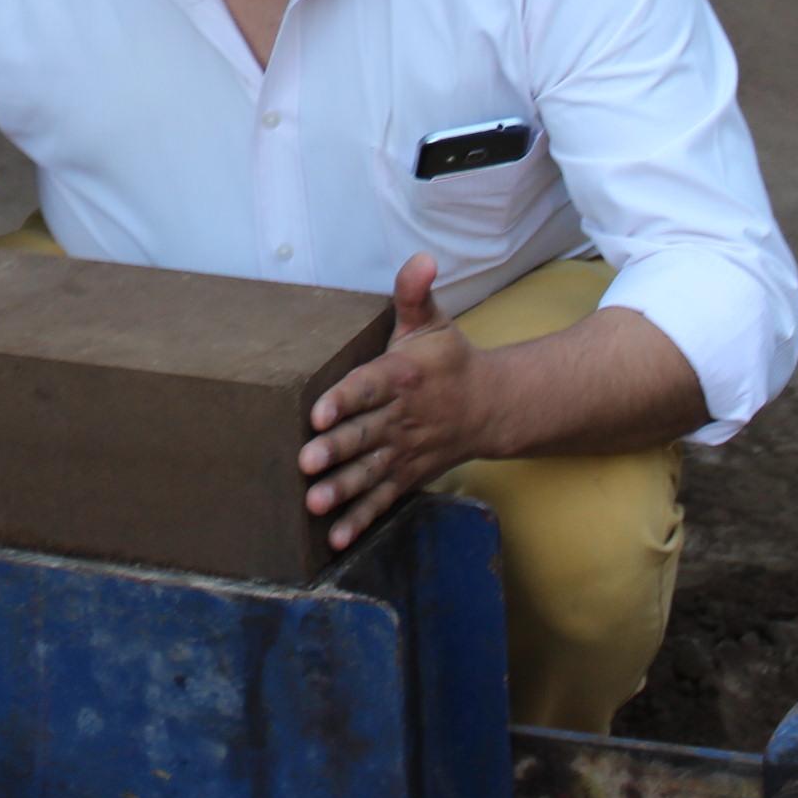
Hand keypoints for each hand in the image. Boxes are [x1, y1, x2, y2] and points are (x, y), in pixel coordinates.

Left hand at [299, 254, 486, 552]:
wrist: (492, 406)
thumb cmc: (448, 360)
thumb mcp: (432, 322)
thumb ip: (415, 293)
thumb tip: (421, 258)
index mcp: (403, 375)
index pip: (369, 386)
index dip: (344, 398)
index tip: (318, 412)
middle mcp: (404, 417)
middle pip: (366, 434)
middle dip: (337, 450)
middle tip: (306, 463)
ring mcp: (406, 451)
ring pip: (371, 472)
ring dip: (343, 490)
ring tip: (314, 503)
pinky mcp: (408, 475)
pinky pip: (383, 500)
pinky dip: (361, 521)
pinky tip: (335, 539)